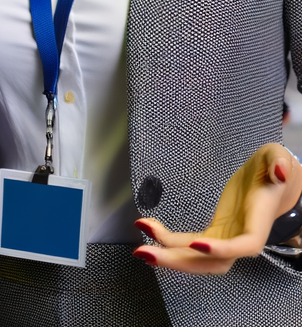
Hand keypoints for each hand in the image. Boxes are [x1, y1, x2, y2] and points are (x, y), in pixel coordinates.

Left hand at [134, 143, 301, 273]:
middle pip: (214, 263)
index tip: (197, 244)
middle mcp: (243, 237)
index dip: (223, 249)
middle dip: (179, 261)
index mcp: (259, 221)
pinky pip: (191, 245)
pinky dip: (170, 241)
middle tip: (144, 253)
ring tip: (140, 249)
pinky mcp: (216, 233)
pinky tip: (148, 229)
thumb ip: (279, 163)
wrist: (271, 182)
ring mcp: (228, 239)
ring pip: (199, 260)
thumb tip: (280, 172)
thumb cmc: (273, 168)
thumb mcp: (278, 157)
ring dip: (170, 257)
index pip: (245, 245)